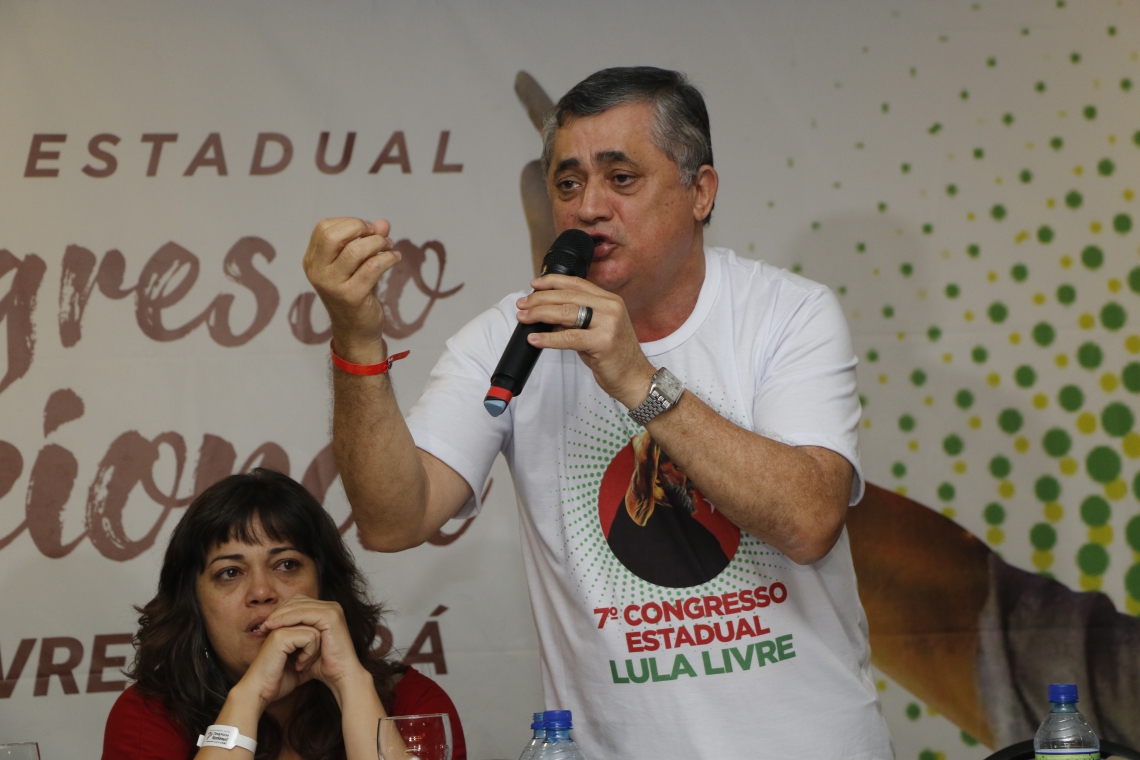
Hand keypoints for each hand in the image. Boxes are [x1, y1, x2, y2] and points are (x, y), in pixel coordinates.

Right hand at [234, 623, 321, 711]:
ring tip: (301, 665)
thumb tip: (330, 646)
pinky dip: (310, 653)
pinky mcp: (280, 636)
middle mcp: (282, 625)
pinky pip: (310, 637)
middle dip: (317, 646)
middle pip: (316, 625)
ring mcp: (280, 629)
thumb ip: (311, 652)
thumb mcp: (300, 664)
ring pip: (315, 630)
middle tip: (305, 663)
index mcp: (285, 629)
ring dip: (313, 651)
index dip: (316, 644)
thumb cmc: (278, 682)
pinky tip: (299, 665)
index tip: (307, 661)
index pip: (313, 625)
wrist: (260, 693)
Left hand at [258, 596, 369, 702]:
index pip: (297, 603)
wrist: (340, 676)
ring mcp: (332, 609)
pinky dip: (286, 619)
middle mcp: (331, 606)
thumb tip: (273, 630)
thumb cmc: (323, 665)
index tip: (264, 625)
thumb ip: (294, 634)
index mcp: (326, 610)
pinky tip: (275, 627)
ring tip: (265, 627)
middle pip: (297, 601)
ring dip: (279, 615)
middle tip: (262, 626)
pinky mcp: (330, 616)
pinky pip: (302, 613)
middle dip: (277, 612)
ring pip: (298, 606)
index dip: (279, 612)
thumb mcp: (304, 646)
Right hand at [302, 217, 401, 364]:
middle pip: (332, 235)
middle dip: (359, 228)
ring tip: (389, 247)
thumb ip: (367, 240)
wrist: (355, 330)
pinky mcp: (351, 296)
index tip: (367, 230)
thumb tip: (383, 223)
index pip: (324, 228)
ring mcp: (332, 285)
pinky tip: (395, 258)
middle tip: (377, 235)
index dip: (349, 222)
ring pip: (355, 250)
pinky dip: (388, 258)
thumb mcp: (357, 264)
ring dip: (378, 243)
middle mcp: (318, 272)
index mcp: (313, 261)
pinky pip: (372, 267)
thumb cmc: (355, 292)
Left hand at [516, 274, 655, 408]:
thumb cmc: (614, 356)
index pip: (576, 283)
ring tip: (524, 318)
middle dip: (540, 299)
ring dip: (540, 314)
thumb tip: (547, 314)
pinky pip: (569, 337)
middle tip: (523, 305)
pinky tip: (535, 338)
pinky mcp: (604, 342)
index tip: (534, 285)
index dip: (552, 282)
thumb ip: (575, 320)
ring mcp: (609, 323)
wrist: (634, 378)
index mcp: (609, 300)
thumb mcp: (595, 331)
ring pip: (566, 313)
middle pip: (567, 296)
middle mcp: (611, 307)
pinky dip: (548, 338)